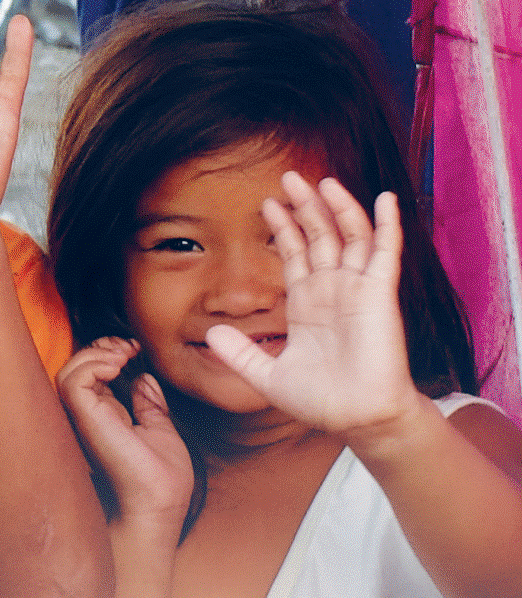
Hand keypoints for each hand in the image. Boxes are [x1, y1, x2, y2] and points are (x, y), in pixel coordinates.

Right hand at [58, 337, 192, 532]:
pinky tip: (118, 366)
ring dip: (94, 354)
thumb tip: (144, 379)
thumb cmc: (161, 483)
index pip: (89, 377)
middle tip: (127, 348)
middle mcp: (87, 420)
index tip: (134, 350)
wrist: (160, 507)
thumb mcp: (160, 431)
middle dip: (98, 348)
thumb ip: (148, 405)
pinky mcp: (85, 421)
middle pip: (74, 370)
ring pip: (66, 372)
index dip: (106, 355)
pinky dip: (93, 364)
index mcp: (103, 420)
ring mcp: (83, 421)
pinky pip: (73, 381)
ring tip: (122, 355)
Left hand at [204, 173, 418, 439]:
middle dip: (305, 207)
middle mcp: (332, 290)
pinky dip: (387, 225)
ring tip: (323, 180)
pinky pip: (385, 253)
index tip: (268, 203)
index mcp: (307, 304)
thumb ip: (240, 354)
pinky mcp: (379, 295)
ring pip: (349, 236)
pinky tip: (385, 199)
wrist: (357, 420)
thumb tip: (210, 333)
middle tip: (290, 177)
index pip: (293, 254)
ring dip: (339, 207)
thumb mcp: (267, 376)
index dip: (283, 228)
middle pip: (318, 236)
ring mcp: (357, 290)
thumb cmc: (321, 402)